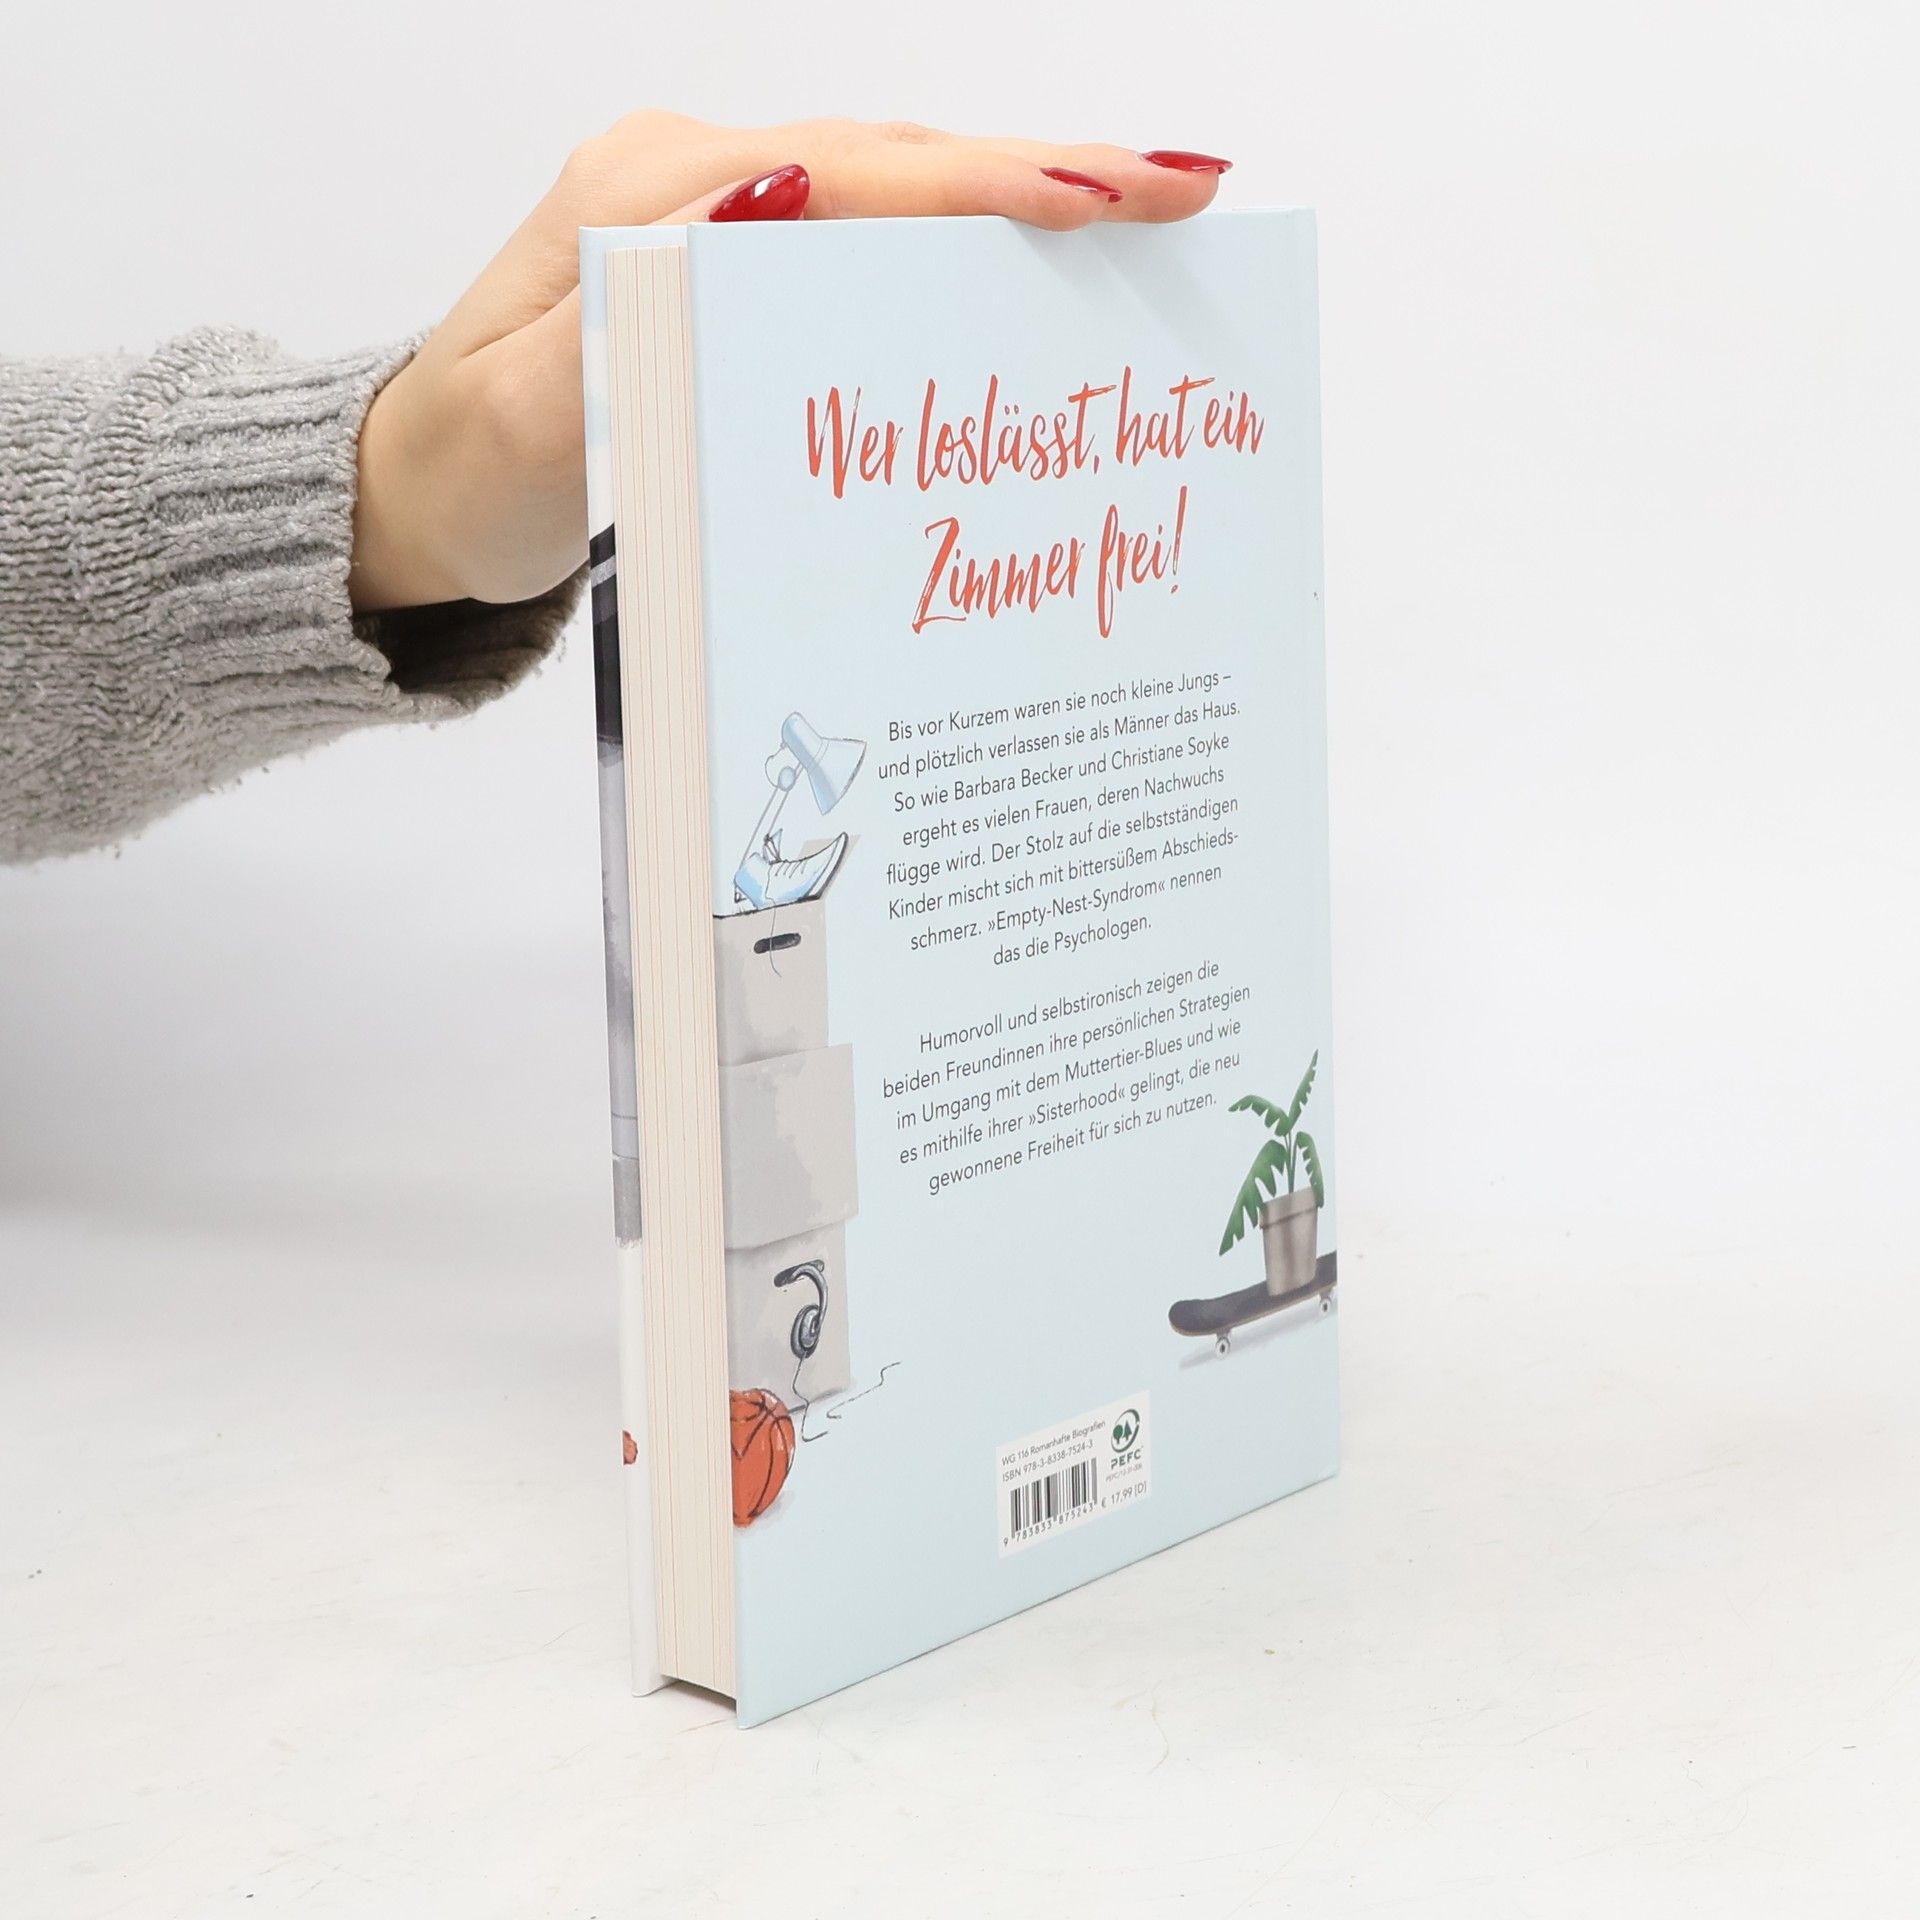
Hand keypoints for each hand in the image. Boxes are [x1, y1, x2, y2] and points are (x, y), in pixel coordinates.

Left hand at [350, 115, 1228, 610]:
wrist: (415, 491)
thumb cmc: (469, 473)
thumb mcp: (525, 415)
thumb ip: (635, 313)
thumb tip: (775, 208)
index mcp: (644, 200)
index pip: (847, 171)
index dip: (984, 184)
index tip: (1102, 200)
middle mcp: (688, 183)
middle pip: (895, 160)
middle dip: (1046, 171)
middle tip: (1184, 193)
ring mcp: (714, 213)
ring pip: (897, 188)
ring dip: (1024, 197)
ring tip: (1150, 215)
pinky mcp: (732, 258)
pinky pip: (870, 232)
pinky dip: (965, 240)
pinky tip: (1044, 260)